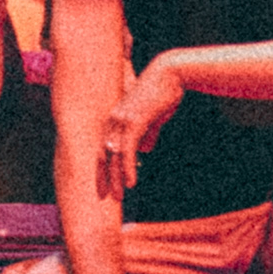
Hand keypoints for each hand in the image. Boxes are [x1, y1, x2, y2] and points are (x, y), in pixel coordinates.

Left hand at [94, 58, 184, 200]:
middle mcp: (113, 120)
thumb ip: (146, 134)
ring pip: (113, 155)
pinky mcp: (134, 121)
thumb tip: (144, 151)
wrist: (170, 75)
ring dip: (115, 178)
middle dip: (104, 178)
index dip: (102, 168)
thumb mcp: (152, 119)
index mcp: (114, 119)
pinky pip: (127, 150)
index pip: (102, 148)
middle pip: (103, 154)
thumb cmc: (162, 95)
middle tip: (106, 198)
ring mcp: (121, 120)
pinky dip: (127, 168)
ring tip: (118, 197)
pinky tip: (130, 183)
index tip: (102, 187)